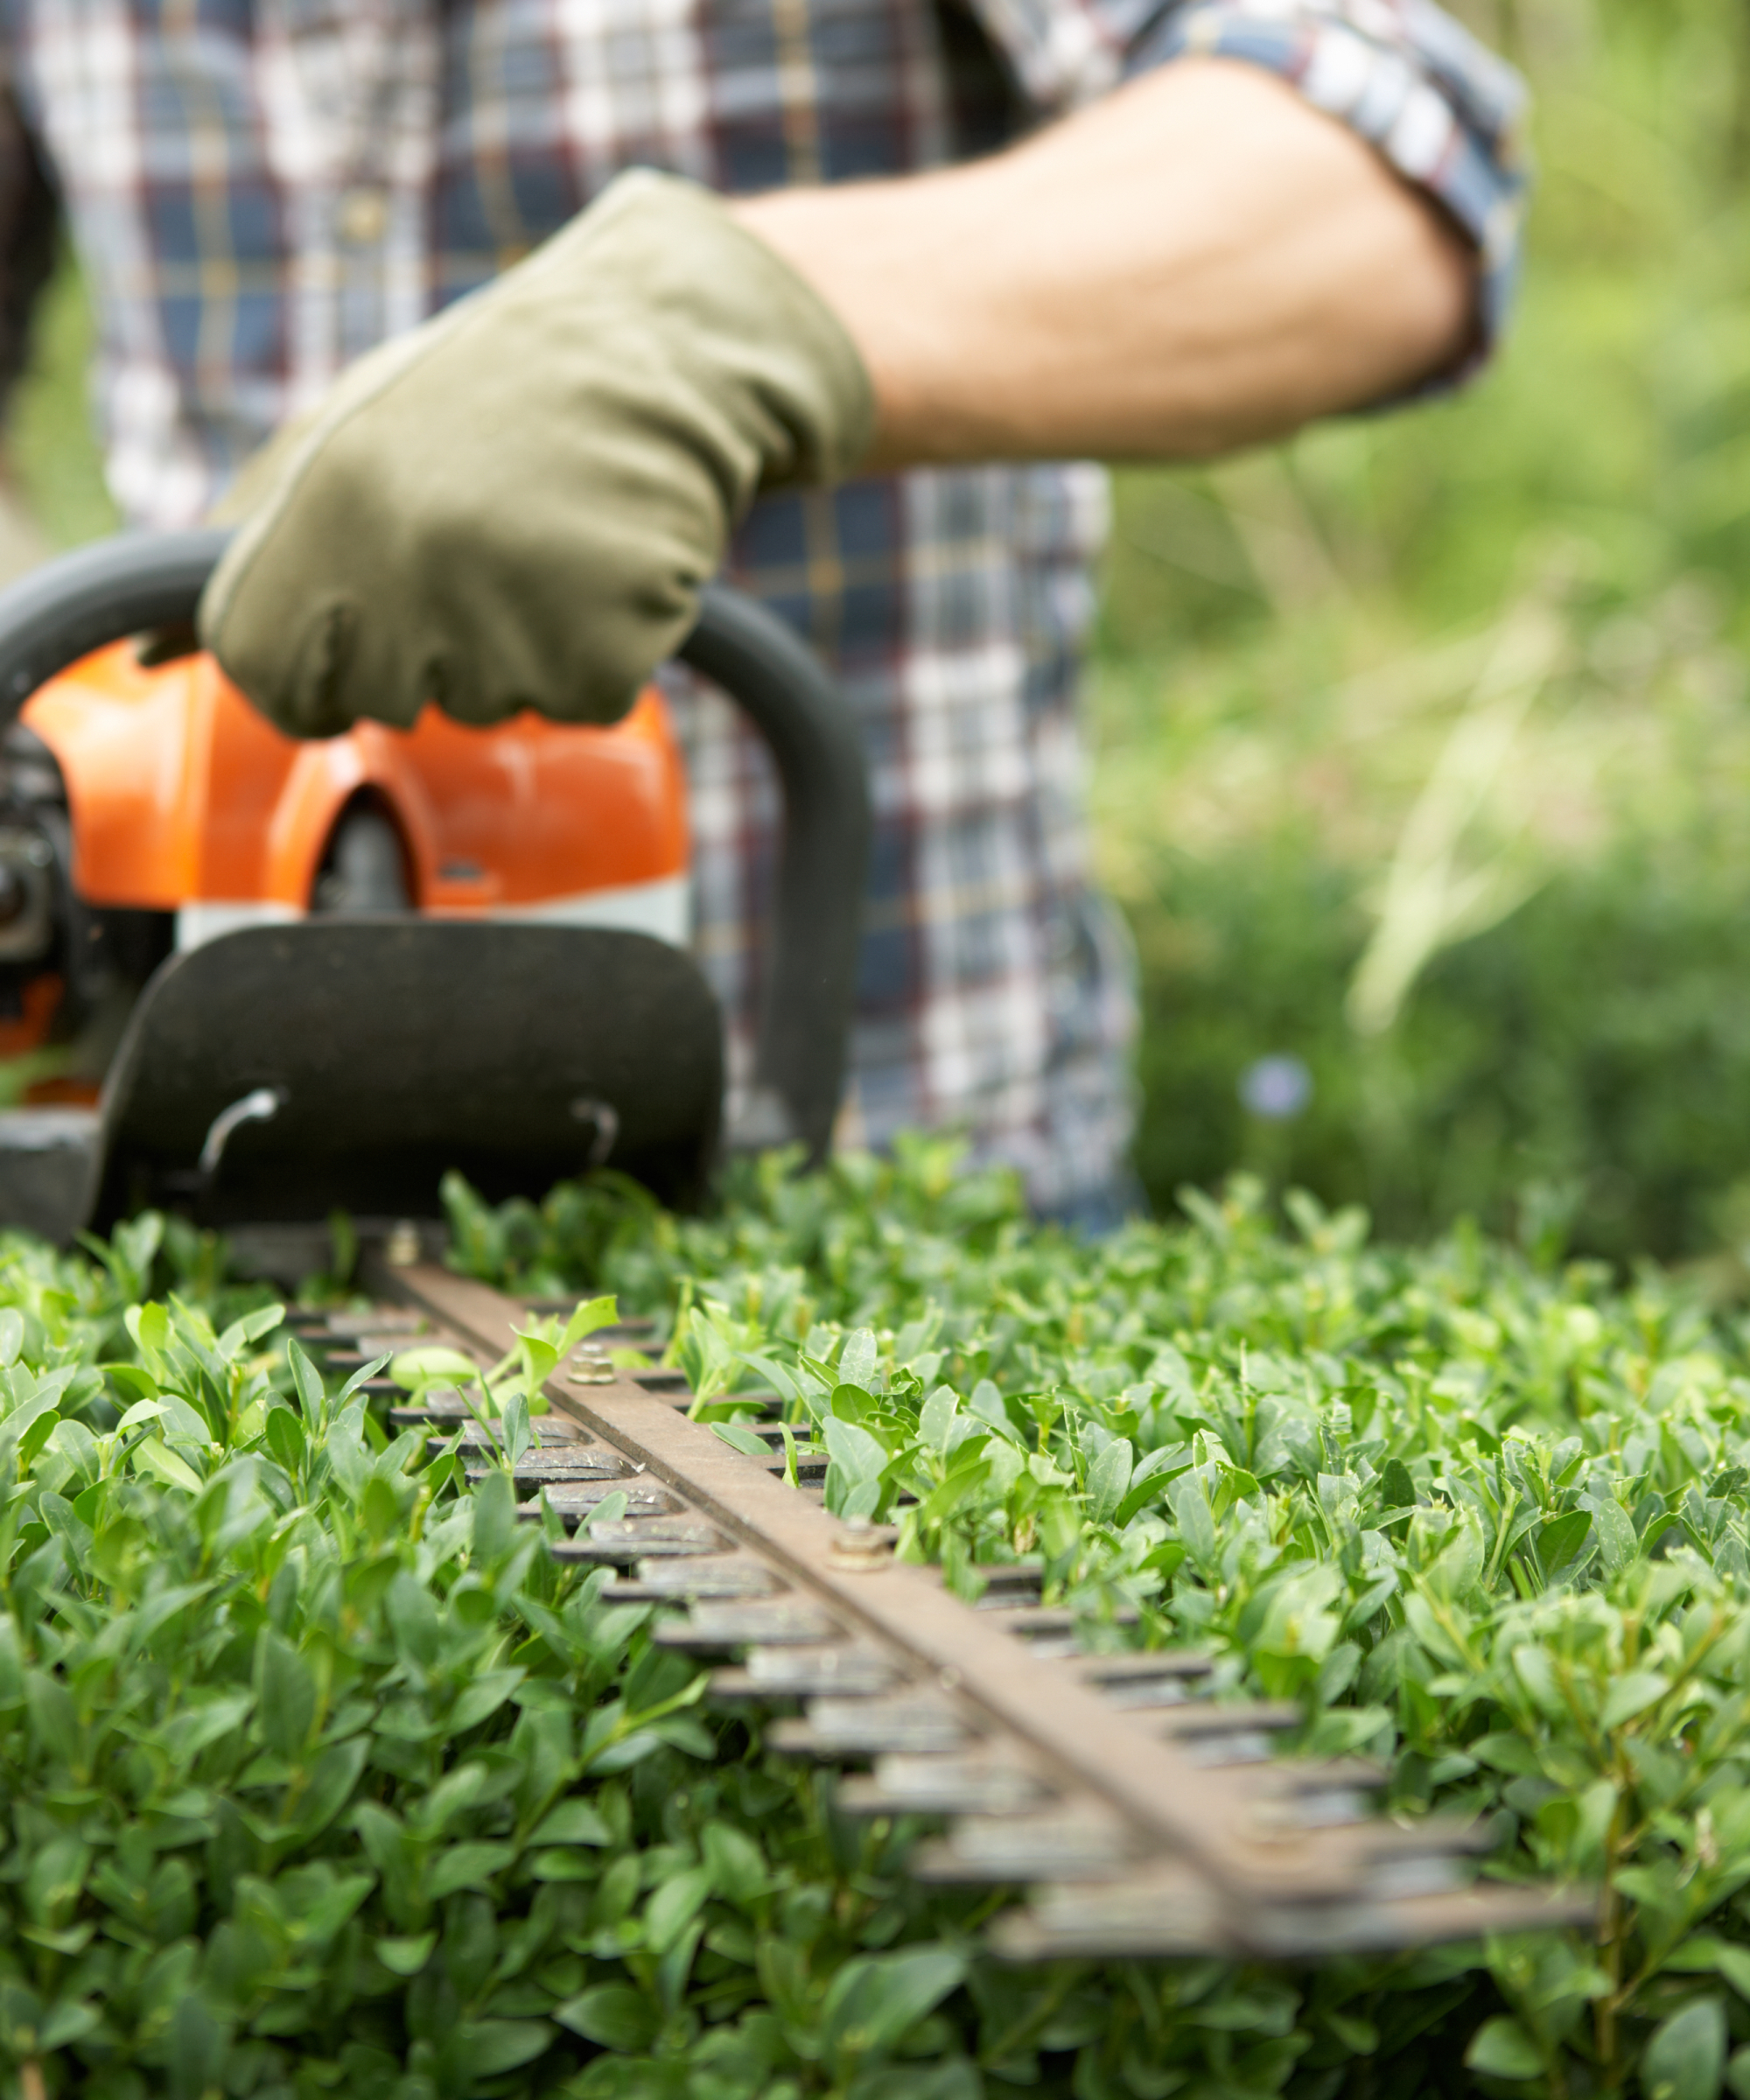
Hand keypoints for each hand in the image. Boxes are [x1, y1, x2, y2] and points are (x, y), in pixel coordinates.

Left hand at [199, 171, 871, 737]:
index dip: (316, 666)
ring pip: (491, 705)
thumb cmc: (498, 393)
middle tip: (488, 543)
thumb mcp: (348, 431)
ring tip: (553, 540)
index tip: (364, 624)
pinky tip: (608, 563)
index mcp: (328, 504)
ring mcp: (508, 613)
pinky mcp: (604, 651)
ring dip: (525, 645)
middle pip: (391, 700)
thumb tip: (160, 650)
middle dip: (437, 646)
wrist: (665, 354)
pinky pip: (581, 701)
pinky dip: (604, 651)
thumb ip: (250, 536)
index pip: (271, 673)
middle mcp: (409, 563)